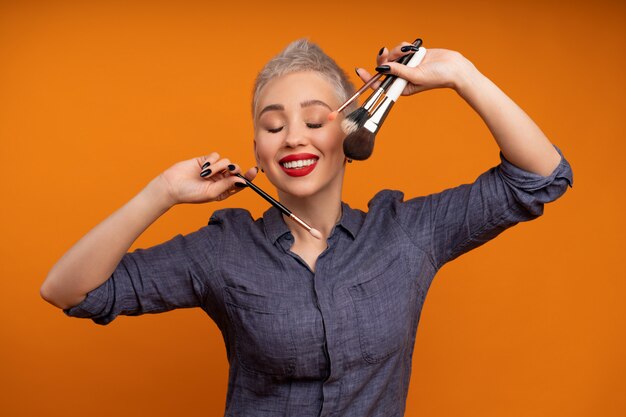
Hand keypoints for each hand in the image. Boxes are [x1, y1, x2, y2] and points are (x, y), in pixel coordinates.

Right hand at [155, 152, 257, 205]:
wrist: (171, 186)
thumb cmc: (190, 194)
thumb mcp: (211, 192)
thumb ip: (227, 185)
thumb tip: (243, 181)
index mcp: (224, 190)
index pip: (240, 183)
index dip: (248, 177)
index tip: (254, 171)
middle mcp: (221, 180)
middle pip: (236, 170)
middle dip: (234, 169)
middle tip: (229, 170)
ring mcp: (213, 170)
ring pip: (226, 162)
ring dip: (218, 167)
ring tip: (205, 174)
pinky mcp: (206, 161)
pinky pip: (216, 156)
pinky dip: (211, 160)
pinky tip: (203, 167)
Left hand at [356, 43, 477, 95]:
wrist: (454, 67)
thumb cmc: (438, 77)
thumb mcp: (415, 76)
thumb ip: (399, 71)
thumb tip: (382, 67)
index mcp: (400, 87)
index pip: (380, 84)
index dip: (369, 78)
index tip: (360, 71)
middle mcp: (401, 77)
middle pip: (384, 66)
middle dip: (384, 58)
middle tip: (385, 51)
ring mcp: (406, 65)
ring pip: (392, 55)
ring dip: (398, 51)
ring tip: (409, 52)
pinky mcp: (411, 56)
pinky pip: (400, 48)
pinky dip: (405, 46)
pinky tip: (413, 49)